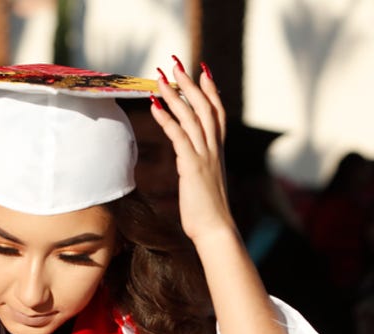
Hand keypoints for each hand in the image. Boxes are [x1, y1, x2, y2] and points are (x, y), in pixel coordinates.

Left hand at [149, 59, 234, 244]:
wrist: (216, 230)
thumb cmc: (208, 212)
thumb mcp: (204, 184)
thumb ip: (199, 168)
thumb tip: (191, 165)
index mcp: (218, 151)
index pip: (218, 113)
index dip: (211, 90)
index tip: (203, 70)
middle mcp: (214, 149)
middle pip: (204, 107)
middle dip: (190, 83)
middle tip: (175, 63)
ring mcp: (205, 156)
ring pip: (192, 116)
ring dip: (175, 95)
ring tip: (160, 78)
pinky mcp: (193, 166)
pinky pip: (180, 136)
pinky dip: (167, 119)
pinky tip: (155, 106)